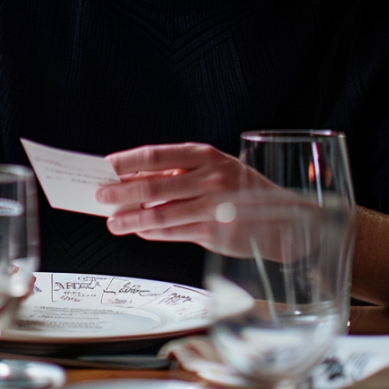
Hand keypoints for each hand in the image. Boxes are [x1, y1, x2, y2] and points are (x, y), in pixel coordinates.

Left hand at [96, 142, 283, 255]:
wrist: (288, 220)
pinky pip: (174, 233)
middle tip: (100, 196)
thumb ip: (180, 174)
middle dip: (121, 192)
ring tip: (113, 222)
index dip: (127, 161)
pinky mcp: (216, 233)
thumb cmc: (242, 191)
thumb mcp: (216, 169)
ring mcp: (214, 207)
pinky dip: (152, 232)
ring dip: (131, 219)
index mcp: (206, 155)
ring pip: (160, 214)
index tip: (106, 166)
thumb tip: (135, 182)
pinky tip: (139, 231)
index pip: (157, 154)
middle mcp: (210, 177)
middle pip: (154, 185)